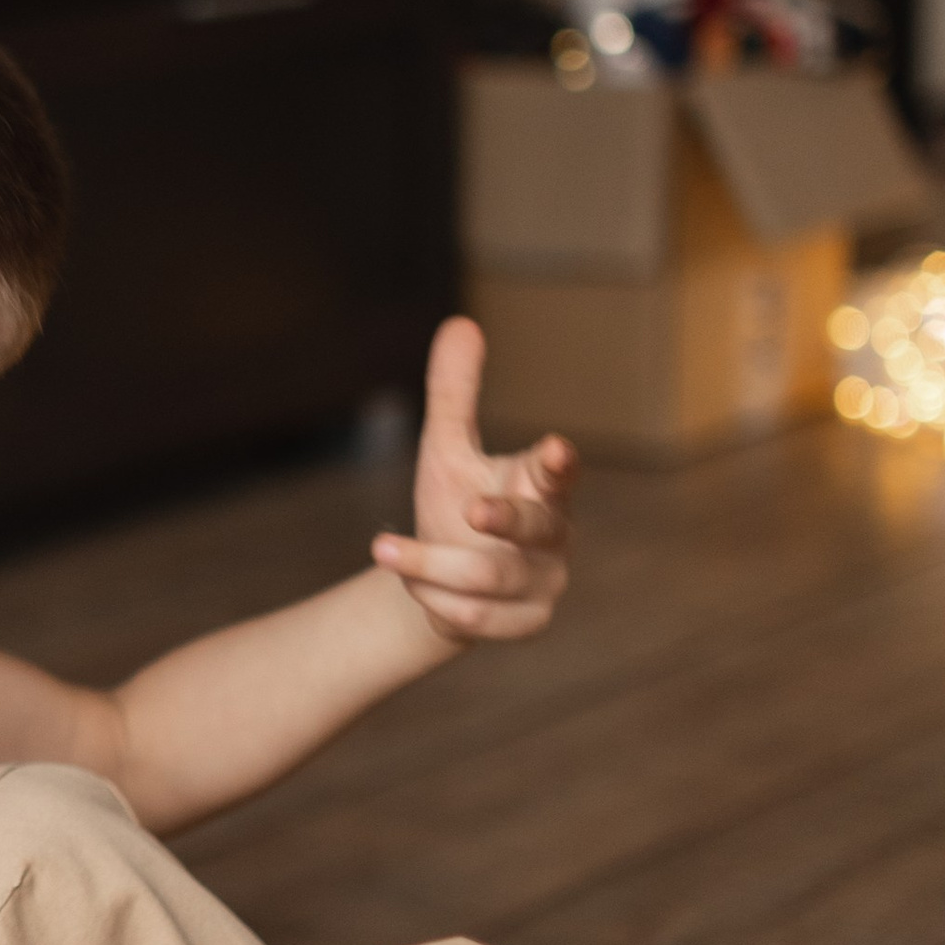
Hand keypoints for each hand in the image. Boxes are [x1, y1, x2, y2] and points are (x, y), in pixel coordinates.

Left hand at [370, 315, 573, 645]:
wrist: (443, 582)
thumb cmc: (456, 503)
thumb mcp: (446, 449)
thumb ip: (456, 394)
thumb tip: (461, 323)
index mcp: (542, 486)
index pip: (560, 473)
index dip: (558, 464)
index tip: (553, 449)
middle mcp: (554, 534)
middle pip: (536, 529)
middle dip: (503, 519)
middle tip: (469, 508)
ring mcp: (546, 581)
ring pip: (491, 578)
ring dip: (431, 565)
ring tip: (383, 548)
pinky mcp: (526, 622)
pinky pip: (480, 617)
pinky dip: (436, 601)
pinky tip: (413, 587)